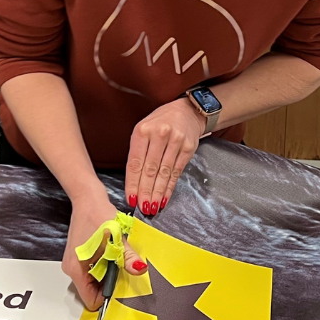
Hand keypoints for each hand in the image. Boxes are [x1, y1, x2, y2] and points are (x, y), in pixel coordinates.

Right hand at [63, 190, 145, 309]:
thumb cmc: (98, 216)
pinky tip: (110, 254)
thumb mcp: (116, 239)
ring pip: (94, 281)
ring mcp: (75, 264)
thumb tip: (139, 269)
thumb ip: (127, 257)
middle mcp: (72, 270)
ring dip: (107, 275)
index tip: (119, 284)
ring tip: (115, 259)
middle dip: (108, 285)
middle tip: (119, 268)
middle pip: (92, 291)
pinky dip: (104, 267)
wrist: (88, 199)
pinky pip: (93, 271)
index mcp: (77, 269)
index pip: (90, 299)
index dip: (107, 296)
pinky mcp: (80, 258)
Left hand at [124, 97, 203, 215]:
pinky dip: (170, 187)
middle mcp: (159, 135)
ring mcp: (176, 141)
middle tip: (142, 207)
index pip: (135, 162)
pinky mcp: (188, 148)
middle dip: (145, 191)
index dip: (132, 183)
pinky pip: (177, 172)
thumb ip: (138, 152)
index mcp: (143, 131)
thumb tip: (133, 182)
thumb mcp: (143, 130)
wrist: (187, 111)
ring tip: (152, 207)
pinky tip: (164, 198)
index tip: (131, 198)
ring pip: (164, 172)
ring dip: (157, 192)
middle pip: (150, 169)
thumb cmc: (160, 123)